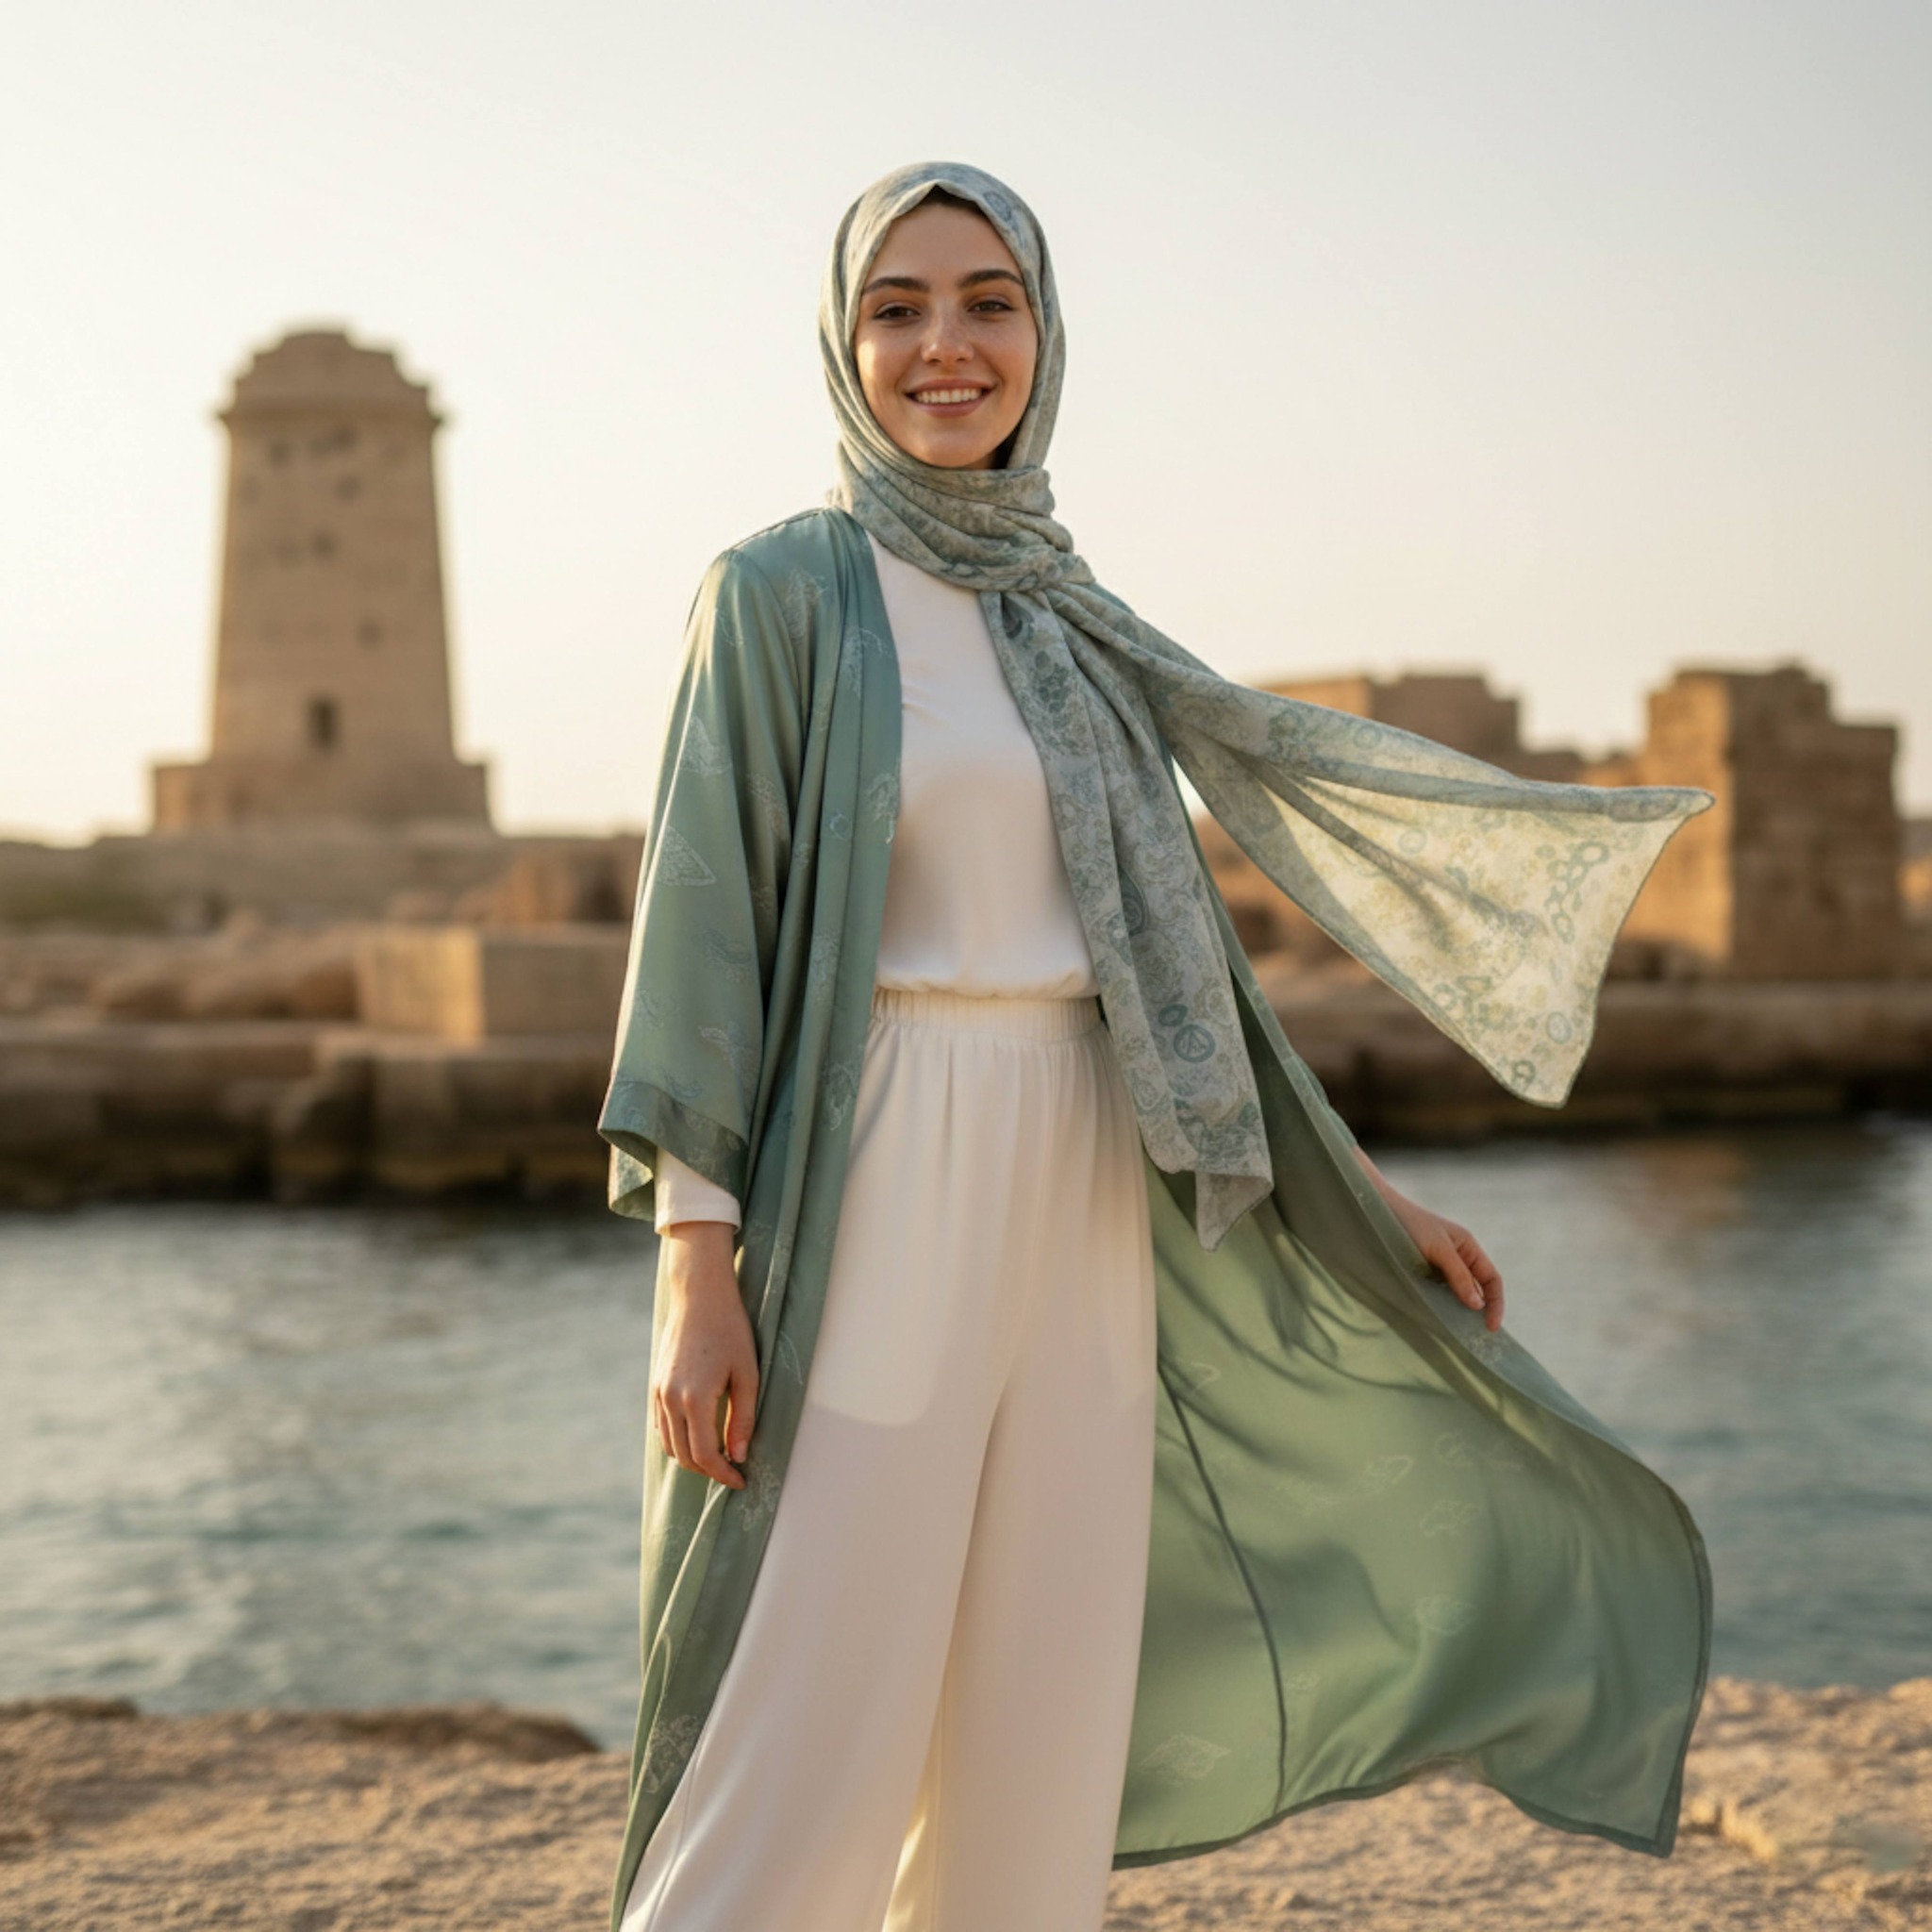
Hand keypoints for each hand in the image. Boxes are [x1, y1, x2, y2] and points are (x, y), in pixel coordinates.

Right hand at [652, 1221, 758, 1487]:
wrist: (699, 1297)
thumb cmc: (730, 1331)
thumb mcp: (747, 1374)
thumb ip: (743, 1418)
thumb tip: (740, 1455)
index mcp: (695, 1399)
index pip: (706, 1455)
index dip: (723, 1474)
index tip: (741, 1480)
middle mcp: (671, 1400)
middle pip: (685, 1456)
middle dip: (709, 1470)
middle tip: (732, 1471)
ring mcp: (659, 1393)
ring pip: (670, 1445)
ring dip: (692, 1458)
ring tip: (718, 1457)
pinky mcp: (654, 1386)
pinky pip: (662, 1427)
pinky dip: (678, 1440)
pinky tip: (698, 1436)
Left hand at [1352, 1149, 1504, 1331]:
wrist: (1375, 1211)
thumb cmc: (1409, 1224)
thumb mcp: (1438, 1248)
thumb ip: (1458, 1275)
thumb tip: (1478, 1305)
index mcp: (1468, 1247)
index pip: (1492, 1279)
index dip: (1495, 1304)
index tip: (1490, 1328)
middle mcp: (1457, 1257)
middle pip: (1476, 1290)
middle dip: (1478, 1312)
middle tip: (1473, 1338)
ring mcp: (1438, 1266)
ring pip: (1456, 1294)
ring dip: (1457, 1312)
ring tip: (1455, 1333)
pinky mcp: (1420, 1273)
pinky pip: (1437, 1294)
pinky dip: (1440, 1307)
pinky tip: (1435, 1318)